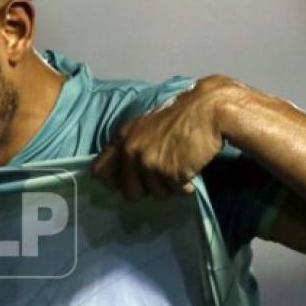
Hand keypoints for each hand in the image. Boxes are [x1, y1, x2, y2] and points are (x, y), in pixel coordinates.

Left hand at [91, 76, 231, 200]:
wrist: (207, 111)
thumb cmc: (180, 118)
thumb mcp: (145, 127)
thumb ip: (131, 146)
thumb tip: (121, 177)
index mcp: (122, 138)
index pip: (99, 171)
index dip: (112, 182)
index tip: (125, 183)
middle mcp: (131, 150)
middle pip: (129, 191)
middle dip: (147, 190)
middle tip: (161, 178)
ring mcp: (149, 162)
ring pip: (155, 194)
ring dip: (169, 187)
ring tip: (180, 167)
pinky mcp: (169, 172)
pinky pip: (175, 193)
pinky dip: (185, 187)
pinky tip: (190, 169)